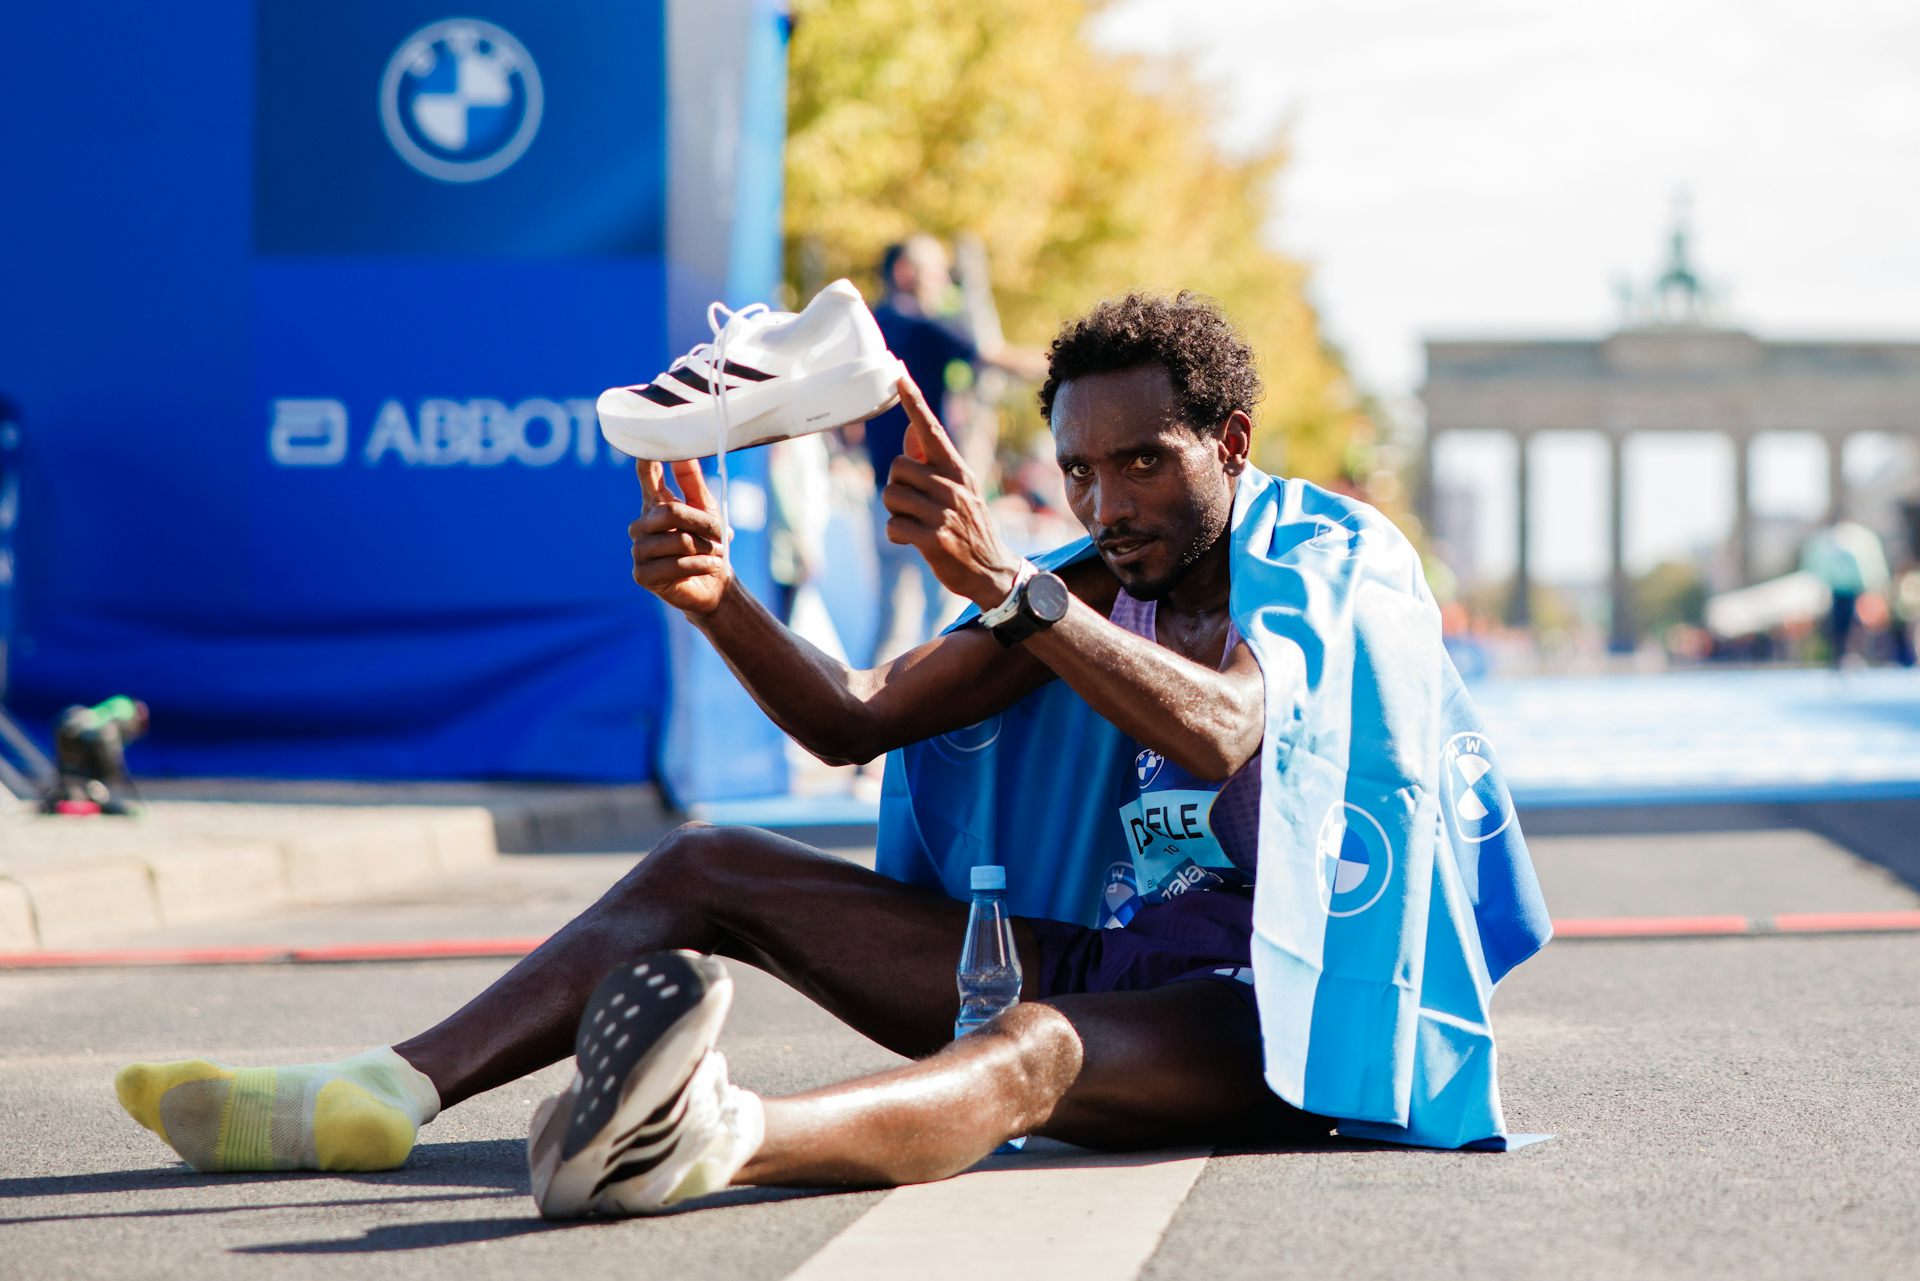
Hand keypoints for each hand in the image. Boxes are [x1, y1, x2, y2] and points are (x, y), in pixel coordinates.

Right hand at [630, 459, 731, 616]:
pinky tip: (709, 568)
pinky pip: (678, 564)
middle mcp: (641, 525)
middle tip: (724, 535)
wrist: (714, 585)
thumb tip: (685, 450)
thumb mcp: (707, 510)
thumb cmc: (709, 544)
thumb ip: (693, 482)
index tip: (646, 446)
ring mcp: (638, 550)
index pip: (647, 475)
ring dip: (706, 548)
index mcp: (655, 504)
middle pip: (671, 513)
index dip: (646, 460)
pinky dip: (702, 566)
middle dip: (704, 524)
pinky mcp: (642, 575)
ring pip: (678, 540)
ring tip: (715, 554)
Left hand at [881, 376, 1021, 607]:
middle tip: (914, 505)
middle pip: (897, 467)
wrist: (993, 570)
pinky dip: (897, 535)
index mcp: (958, 470)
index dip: (914, 402)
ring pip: (890, 496)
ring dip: (895, 512)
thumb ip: (933, 462)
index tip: (899, 375)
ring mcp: (944, 513)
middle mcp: (953, 487)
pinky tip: (914, 541)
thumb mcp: (960, 490)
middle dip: (897, 487)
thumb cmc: (970, 526)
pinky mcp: (934, 539)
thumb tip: (908, 431)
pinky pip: (893, 526)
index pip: (932, 429)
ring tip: (916, 523)